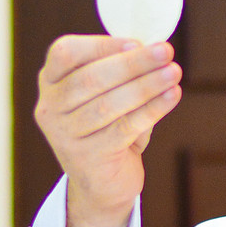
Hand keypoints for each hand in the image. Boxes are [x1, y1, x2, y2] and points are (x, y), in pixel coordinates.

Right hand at [34, 35, 181, 226]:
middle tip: (166, 51)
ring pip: (109, 104)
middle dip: (134, 63)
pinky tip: (172, 96)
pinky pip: (125, 128)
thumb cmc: (109, 129)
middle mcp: (51, 107)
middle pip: (92, 78)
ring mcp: (65, 135)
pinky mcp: (87, 157)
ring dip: (146, 85)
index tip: (137, 42)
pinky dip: (152, 110)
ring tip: (174, 73)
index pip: (66, 53)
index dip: (101, 45)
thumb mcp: (108, 96)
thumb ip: (121, 73)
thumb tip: (154, 50)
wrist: (103, 184)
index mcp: (51, 82)